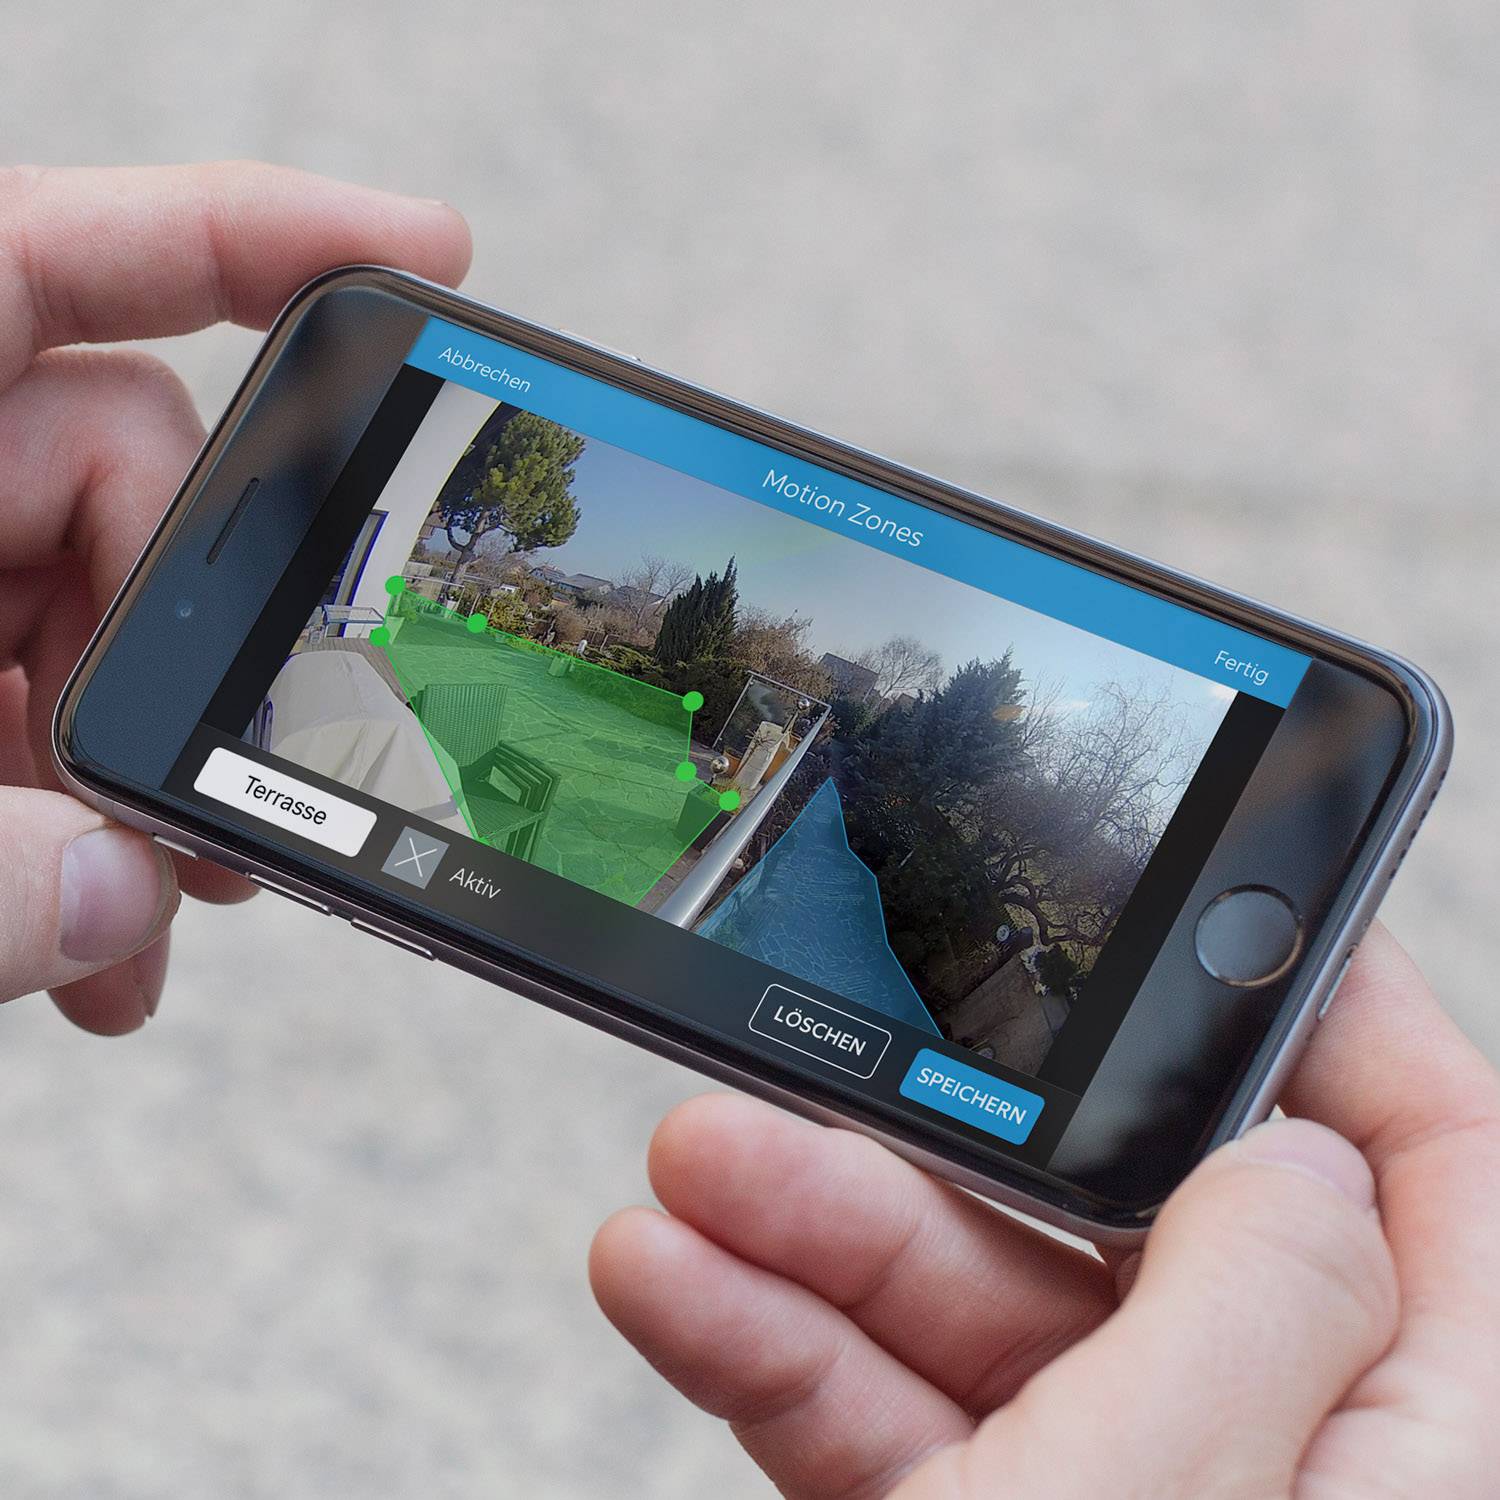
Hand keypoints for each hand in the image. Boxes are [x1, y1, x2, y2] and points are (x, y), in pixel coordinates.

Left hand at [0, 161, 469, 1031]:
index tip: (424, 249)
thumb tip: (113, 904)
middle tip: (201, 826)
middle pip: (109, 473)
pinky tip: (83, 943)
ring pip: (84, 613)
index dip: (259, 235)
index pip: (60, 252)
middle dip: (174, 653)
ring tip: (131, 930)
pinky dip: (66, 823)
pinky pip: (26, 703)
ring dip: (126, 777)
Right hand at [592, 924, 1499, 1496]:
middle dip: (958, 1151)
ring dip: (824, 1245)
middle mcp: (1306, 1488)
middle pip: (1147, 1238)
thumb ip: (1270, 1295)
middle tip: (822, 1068)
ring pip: (997, 1331)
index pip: (1448, 1171)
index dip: (1336, 1019)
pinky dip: (790, 1359)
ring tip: (691, 1176)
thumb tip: (1285, 1143)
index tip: (1209, 912)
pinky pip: (908, 1432)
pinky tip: (686, 1285)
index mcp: (1444, 1471)